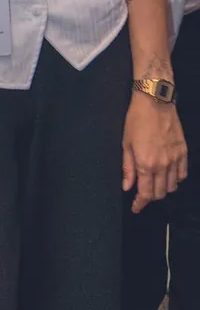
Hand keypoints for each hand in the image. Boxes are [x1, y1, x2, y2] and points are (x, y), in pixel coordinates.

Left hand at [123, 91, 187, 212]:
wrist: (155, 102)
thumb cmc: (136, 120)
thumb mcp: (126, 143)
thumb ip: (127, 167)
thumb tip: (126, 186)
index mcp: (146, 164)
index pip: (146, 193)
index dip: (140, 203)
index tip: (135, 207)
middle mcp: (163, 166)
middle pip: (160, 193)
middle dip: (150, 196)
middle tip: (142, 192)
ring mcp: (175, 160)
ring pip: (172, 186)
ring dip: (163, 189)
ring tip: (154, 183)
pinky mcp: (183, 153)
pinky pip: (182, 174)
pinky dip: (175, 179)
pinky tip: (168, 175)